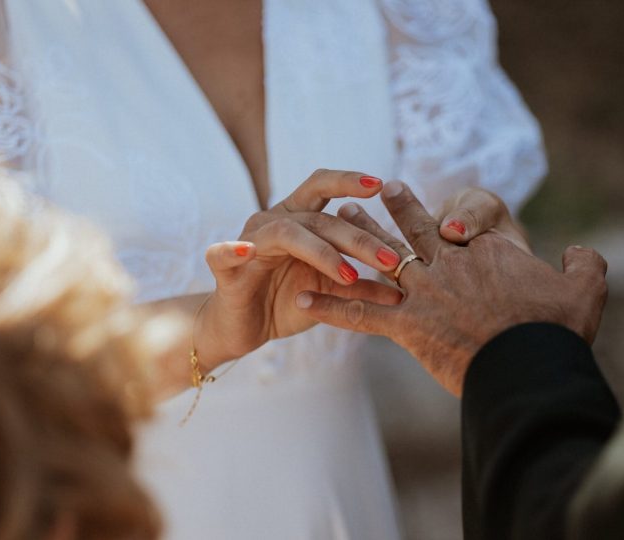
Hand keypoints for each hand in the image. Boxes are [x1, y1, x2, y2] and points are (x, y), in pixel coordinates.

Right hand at [195, 170, 403, 368]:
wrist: (245, 330)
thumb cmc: (289, 302)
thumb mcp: (331, 294)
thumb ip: (359, 286)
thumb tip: (401, 292)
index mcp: (300, 219)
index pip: (324, 187)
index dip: (349, 182)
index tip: (381, 184)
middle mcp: (274, 222)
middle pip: (318, 216)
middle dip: (357, 237)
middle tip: (390, 260)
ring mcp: (250, 243)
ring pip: (287, 232)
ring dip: (322, 253)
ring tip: (350, 276)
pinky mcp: (226, 270)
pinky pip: (222, 255)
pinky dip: (232, 250)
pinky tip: (247, 251)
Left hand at [295, 182, 607, 395]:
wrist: (529, 364)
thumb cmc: (557, 328)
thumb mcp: (585, 290)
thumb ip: (585, 263)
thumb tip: (582, 252)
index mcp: (486, 250)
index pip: (458, 224)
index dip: (438, 212)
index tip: (429, 200)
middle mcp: (449, 263)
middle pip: (412, 231)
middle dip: (388, 210)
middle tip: (365, 194)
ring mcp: (424, 292)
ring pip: (380, 260)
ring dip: (354, 242)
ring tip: (331, 224)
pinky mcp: (407, 325)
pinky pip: (360, 314)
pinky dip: (331, 308)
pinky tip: (303, 301)